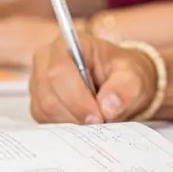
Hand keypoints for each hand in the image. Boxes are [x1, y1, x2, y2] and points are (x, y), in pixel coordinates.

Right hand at [30, 33, 157, 124]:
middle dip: (76, 114)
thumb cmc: (124, 75)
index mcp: (68, 44)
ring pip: (46, 110)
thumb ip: (124, 89)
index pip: (60, 70)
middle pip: (49, 94)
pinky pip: (45, 121)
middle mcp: (46, 60)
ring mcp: (39, 82)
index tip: (98, 116)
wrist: (122, 84)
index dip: (76, 97)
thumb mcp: (134, 77)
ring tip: (96, 119)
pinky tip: (83, 122)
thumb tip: (108, 106)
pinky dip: (65, 127)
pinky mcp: (39, 103)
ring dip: (72, 121)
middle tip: (100, 123)